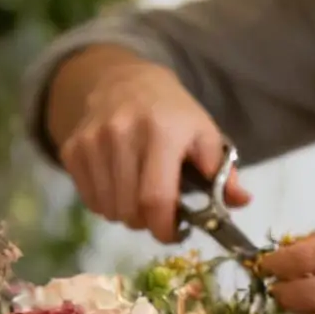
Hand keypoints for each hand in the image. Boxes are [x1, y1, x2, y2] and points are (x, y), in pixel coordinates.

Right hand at [52, 50, 249, 241]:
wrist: (124, 80)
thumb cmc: (173, 113)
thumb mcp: (205, 135)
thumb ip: (222, 173)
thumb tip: (241, 202)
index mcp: (161, 133)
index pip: (155, 198)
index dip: (165, 227)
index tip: (175, 234)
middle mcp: (121, 134)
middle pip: (129, 210)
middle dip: (148, 223)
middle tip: (160, 214)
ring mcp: (92, 141)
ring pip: (108, 209)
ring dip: (127, 215)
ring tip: (140, 198)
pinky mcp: (72, 148)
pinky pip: (88, 199)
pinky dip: (106, 204)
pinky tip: (121, 187)